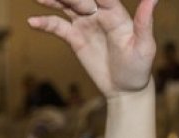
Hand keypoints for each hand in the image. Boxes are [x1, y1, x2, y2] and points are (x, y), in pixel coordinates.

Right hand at [28, 0, 157, 99]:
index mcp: (117, 13)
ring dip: (53, 0)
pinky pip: (58, 27)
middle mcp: (100, 14)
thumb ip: (145, 22)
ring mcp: (86, 24)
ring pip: (67, 7)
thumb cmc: (139, 67)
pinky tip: (33, 22)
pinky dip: (46, 23)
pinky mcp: (75, 38)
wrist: (125, 88)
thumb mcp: (145, 47)